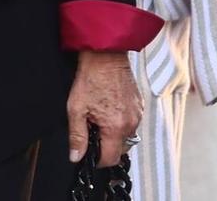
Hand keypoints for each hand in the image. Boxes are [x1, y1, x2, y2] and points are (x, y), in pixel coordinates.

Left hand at [66, 49, 143, 168]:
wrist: (105, 56)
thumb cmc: (91, 78)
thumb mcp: (76, 109)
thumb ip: (77, 136)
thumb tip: (76, 156)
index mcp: (115, 127)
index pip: (110, 159)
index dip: (97, 160)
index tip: (89, 153)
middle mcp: (131, 123)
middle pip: (120, 150)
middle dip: (106, 147)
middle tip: (93, 131)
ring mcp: (137, 114)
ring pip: (127, 137)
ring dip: (115, 135)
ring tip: (101, 119)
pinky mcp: (139, 106)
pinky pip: (132, 124)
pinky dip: (121, 123)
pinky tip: (110, 110)